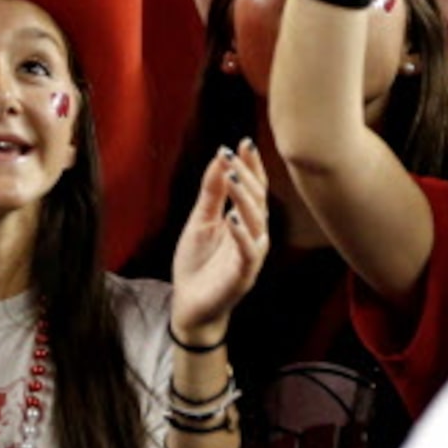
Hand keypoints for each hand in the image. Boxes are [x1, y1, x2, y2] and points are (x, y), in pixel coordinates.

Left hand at [167, 143, 269, 341]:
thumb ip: (211, 192)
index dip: (252, 166)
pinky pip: (248, 252)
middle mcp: (254, 236)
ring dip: (245, 198)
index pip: (254, 189)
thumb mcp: (200, 220)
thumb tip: (220, 158)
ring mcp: (251, 256)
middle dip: (248, 176)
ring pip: (257, 223)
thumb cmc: (197, 263)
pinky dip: (242, 234)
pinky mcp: (243, 276)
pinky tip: (232, 217)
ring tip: (233, 177)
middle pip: (259, 201)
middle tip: (234, 154)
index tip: (244, 142)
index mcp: (245, 222)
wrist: (189, 304)